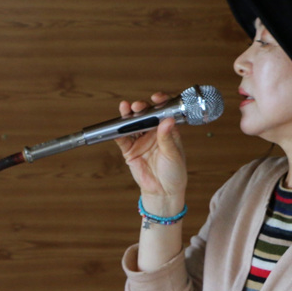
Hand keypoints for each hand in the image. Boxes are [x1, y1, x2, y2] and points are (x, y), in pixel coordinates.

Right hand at [115, 93, 187, 213]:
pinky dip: (117, 132)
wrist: (164, 192)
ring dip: (128, 116)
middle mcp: (154, 133)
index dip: (160, 102)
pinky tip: (116, 126)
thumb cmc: (174, 172)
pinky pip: (122, 139)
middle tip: (139, 106)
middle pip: (146, 115)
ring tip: (126, 108)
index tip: (157, 98)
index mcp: (168, 130)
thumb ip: (167, 138)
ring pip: (133, 124)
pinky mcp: (130, 150)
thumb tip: (167, 120)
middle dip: (142, 108)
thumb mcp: (173, 154)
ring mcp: (141, 140)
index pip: (163, 112)